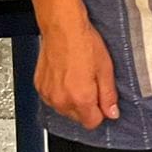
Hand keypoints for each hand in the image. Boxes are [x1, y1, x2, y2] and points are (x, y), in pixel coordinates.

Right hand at [34, 15, 119, 129]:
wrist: (62, 27)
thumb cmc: (83, 43)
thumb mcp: (105, 68)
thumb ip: (109, 95)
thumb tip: (112, 112)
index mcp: (80, 98)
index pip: (92, 123)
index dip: (100, 111)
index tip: (102, 100)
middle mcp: (62, 100)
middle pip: (78, 118)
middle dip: (86, 106)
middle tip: (90, 83)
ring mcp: (48, 94)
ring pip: (64, 109)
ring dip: (72, 100)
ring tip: (77, 77)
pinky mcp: (40, 87)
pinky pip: (53, 99)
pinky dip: (59, 92)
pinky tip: (66, 75)